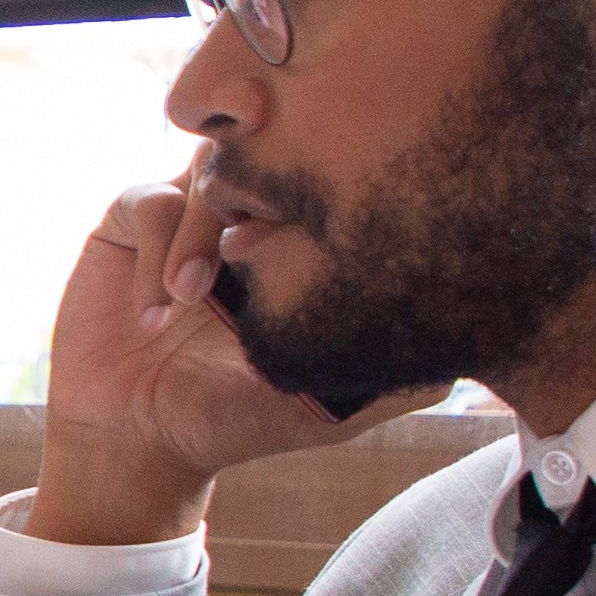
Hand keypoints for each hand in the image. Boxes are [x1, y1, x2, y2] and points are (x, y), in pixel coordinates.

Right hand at [30, 160, 441, 542]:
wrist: (137, 439)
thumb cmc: (232, 420)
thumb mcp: (325, 409)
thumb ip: (390, 386)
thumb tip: (463, 361)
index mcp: (297, 247)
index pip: (328, 188)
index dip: (323, 206)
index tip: (312, 258)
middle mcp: (248, 217)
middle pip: (273, 156)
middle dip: (262, 198)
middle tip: (250, 255)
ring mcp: (191, 212)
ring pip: (212, 172)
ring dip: (202, 237)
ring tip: (192, 303)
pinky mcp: (132, 220)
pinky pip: (153, 202)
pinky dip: (158, 257)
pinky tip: (154, 318)